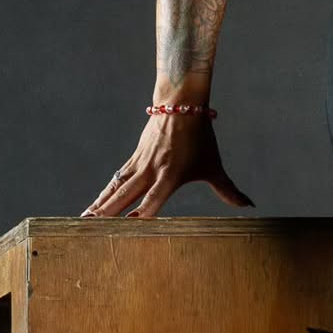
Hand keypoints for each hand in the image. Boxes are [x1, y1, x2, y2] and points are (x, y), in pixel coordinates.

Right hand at [80, 114, 253, 218]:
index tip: (127, 228)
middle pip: (126, 195)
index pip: (154, 200)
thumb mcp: (214, 165)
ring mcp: (139, 165)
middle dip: (108, 213)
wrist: (180, 104)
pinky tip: (92, 207)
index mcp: (171, 175)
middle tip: (90, 229)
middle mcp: (151, 171)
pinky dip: (104, 194)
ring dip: (100, 205)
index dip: (141, 214)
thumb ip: (228, 189)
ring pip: (116, 188)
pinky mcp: (133, 160)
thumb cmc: (200, 138)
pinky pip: (116, 180)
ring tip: (82, 221)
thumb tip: (249, 205)